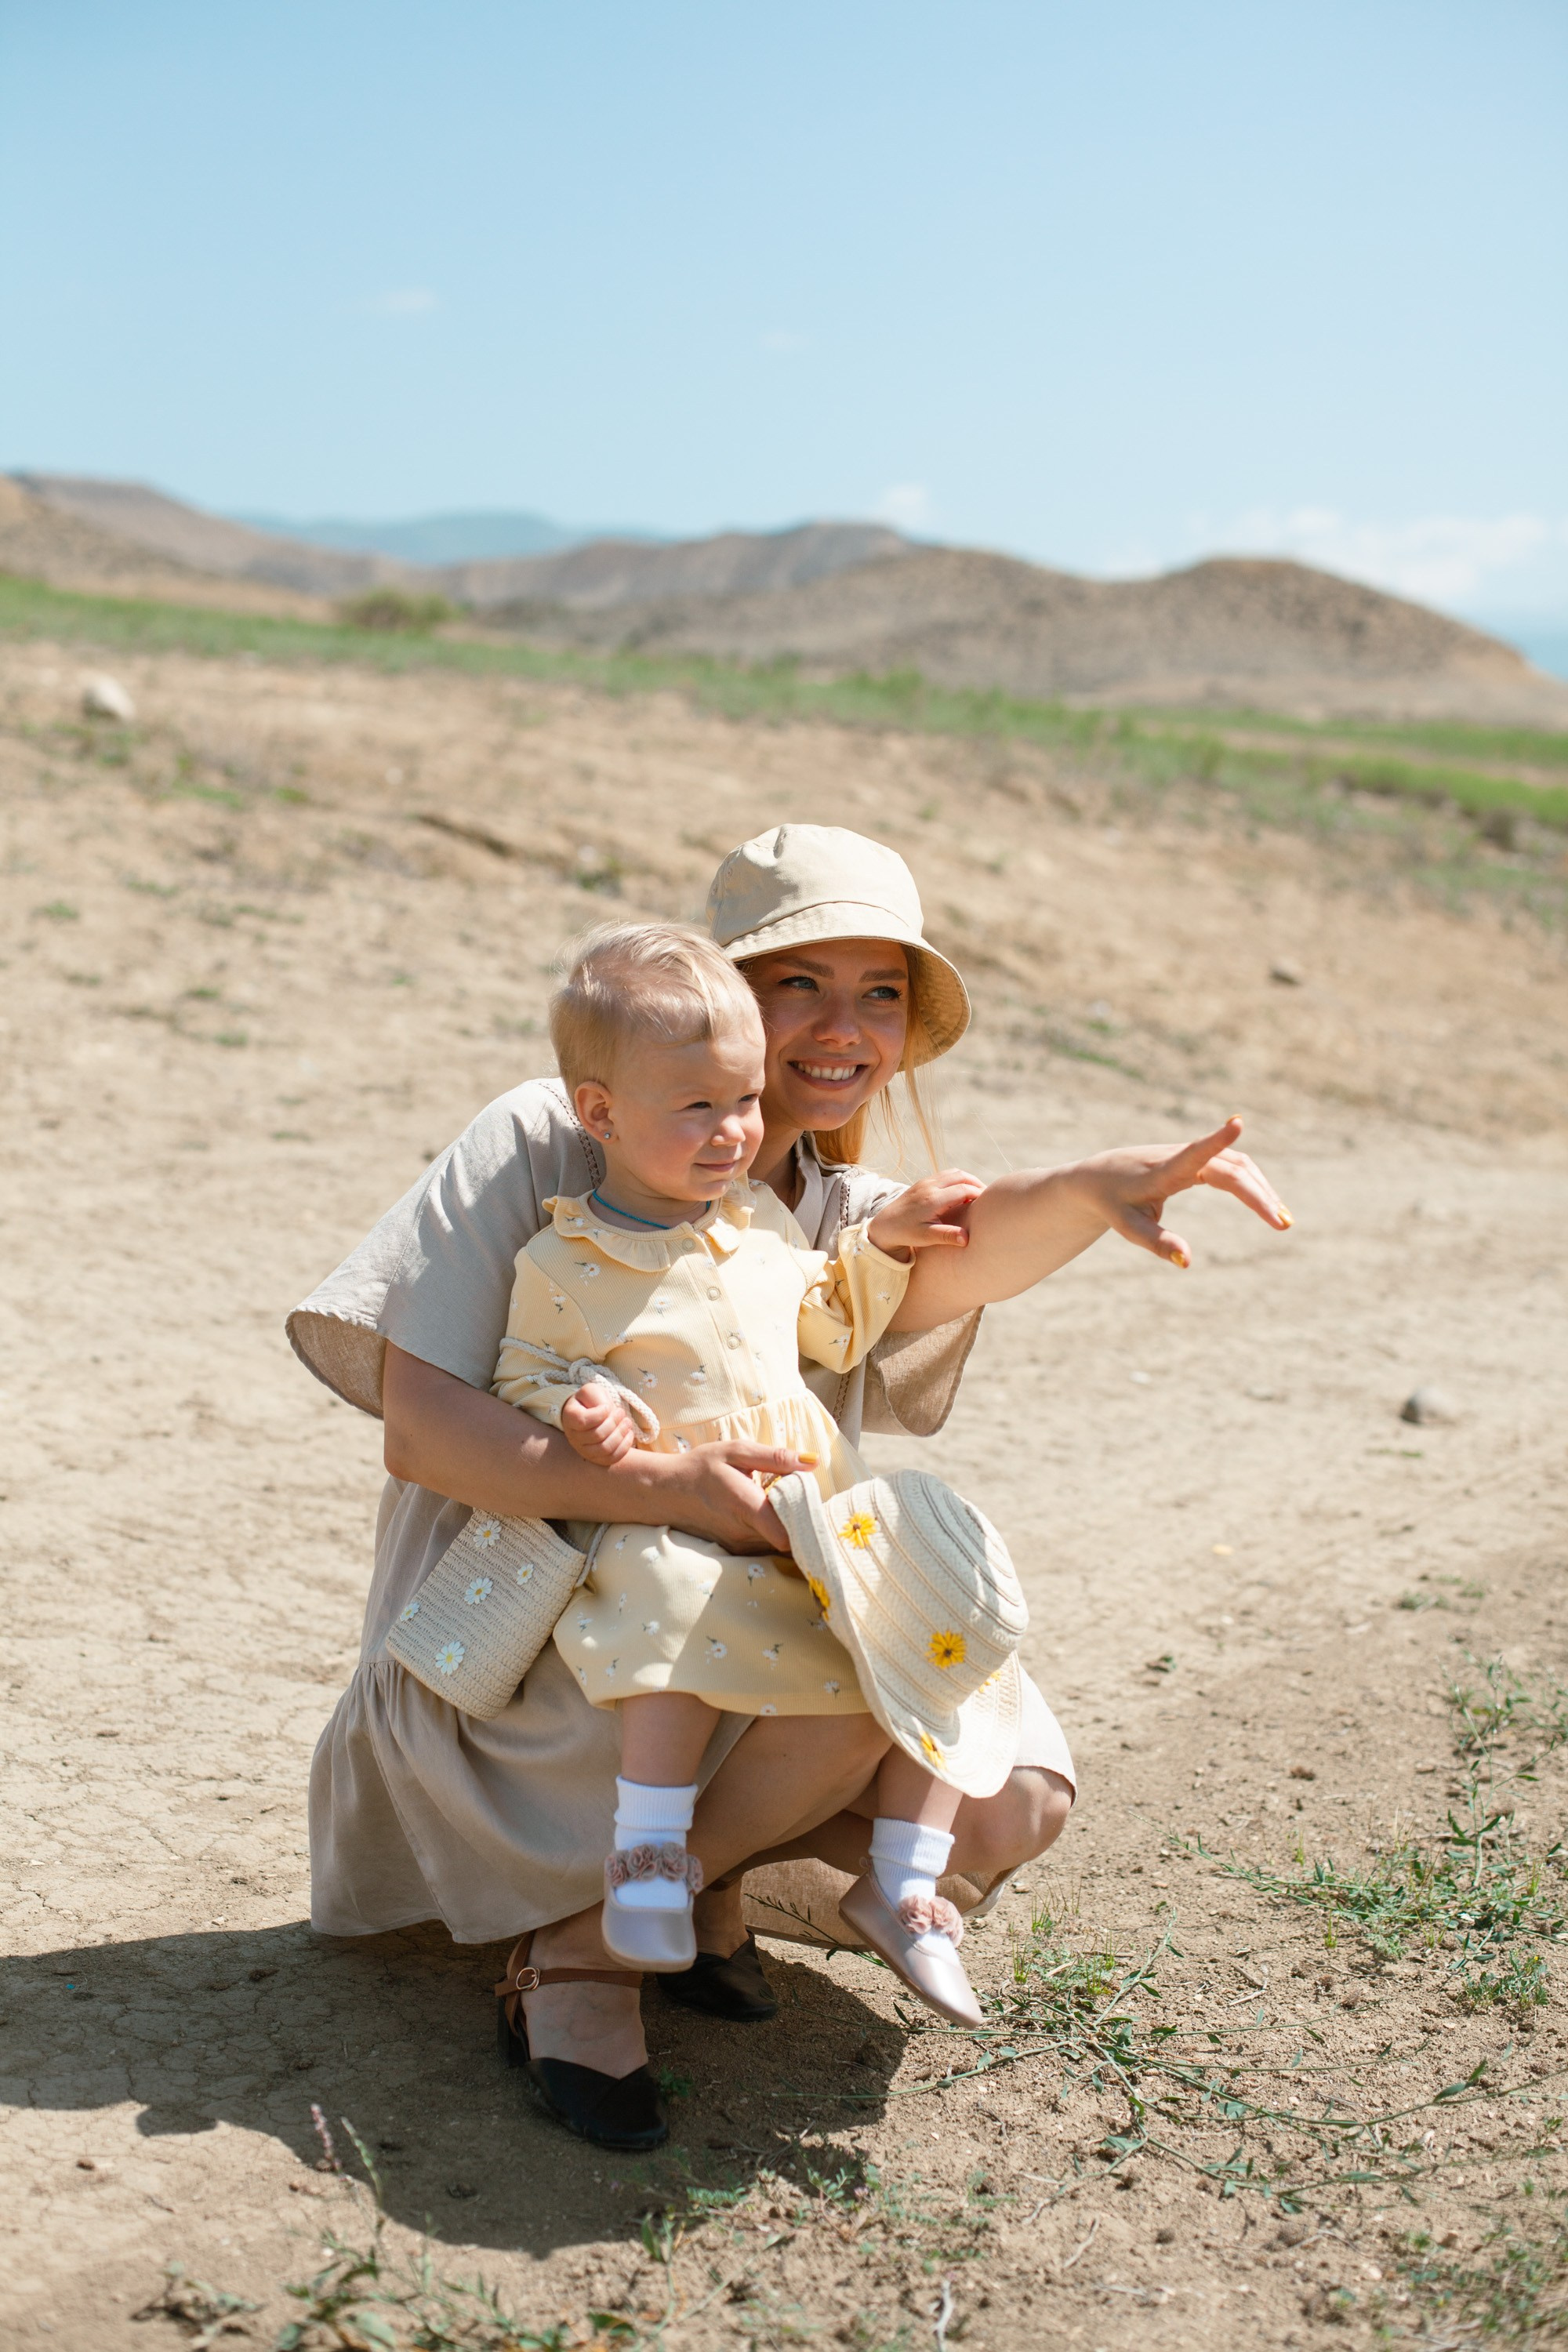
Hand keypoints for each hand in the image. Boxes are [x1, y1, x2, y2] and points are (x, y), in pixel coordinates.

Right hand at [560, 1380, 639, 1465]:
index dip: (599, 1414)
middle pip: (597, 1435)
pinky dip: (624, 1447)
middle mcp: (573, 1437)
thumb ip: (596, 1398)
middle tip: (621, 1413)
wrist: (588, 1413)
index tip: (607, 1407)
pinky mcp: (596, 1458)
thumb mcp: (591, 1392)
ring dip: (620, 1434)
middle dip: (614, 1423)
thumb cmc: (590, 1401)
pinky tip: (629, 1434)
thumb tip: (607, 1412)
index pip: (583, 1421)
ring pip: (605, 1448)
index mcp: (570, 1417)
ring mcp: (583, 1450)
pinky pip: (611, 1458)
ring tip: (627, 1422)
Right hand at [610, 1438, 818, 1553]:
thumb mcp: (737, 1451)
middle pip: (791, 1538)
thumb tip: (813, 1461)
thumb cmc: (702, 1467)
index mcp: (747, 1507)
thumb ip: (776, 1457)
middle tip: (809, 1499)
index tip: (817, 1504)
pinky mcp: (738, 1552)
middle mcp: (745, 1535)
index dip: (809, 1522)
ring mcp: (741, 1547)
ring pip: (781, 1545)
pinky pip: (768, 1546)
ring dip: (792, 1528)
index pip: (789, 1533)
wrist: (667, 1492)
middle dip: (805, 1521)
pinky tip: (775, 1516)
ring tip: (792, 1504)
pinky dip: (778, 1533)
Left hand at [867, 1169, 983, 1262]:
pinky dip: (958, 1180)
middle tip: (987, 1197)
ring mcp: (926, 1182)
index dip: (979, 1194)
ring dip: (968, 1180)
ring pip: (954, 1172)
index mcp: (933, 1199)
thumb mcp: (926, 1237)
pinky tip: (960, 1194)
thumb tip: (967, 1239)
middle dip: (977, 1184)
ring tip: (976, 1195)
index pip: (963, 1189)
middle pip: (961, 1176)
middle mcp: (930, 1186)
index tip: (989, 1203)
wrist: (884, 1225)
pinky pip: (945, 1175)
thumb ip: (947, 1236)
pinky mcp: (922, 1183)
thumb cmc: (905, 1233)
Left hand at [1072, 1115, 1290, 1267]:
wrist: (1098, 1177)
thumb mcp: (1128, 1227)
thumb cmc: (1112, 1203)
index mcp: (1162, 1171)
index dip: (1216, 1139)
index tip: (1237, 1121)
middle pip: (1230, 1169)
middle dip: (1259, 1195)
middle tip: (1283, 1225)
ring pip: (1237, 1165)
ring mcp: (1191, 1154)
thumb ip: (1157, 1242)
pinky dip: (1253, 1184)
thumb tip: (1187, 1262)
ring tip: (1282, 1220)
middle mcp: (1180, 1156)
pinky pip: (1233, 1167)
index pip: (1194, 1153)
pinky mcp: (1196, 1158)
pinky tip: (1267, 1203)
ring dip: (1261, 1189)